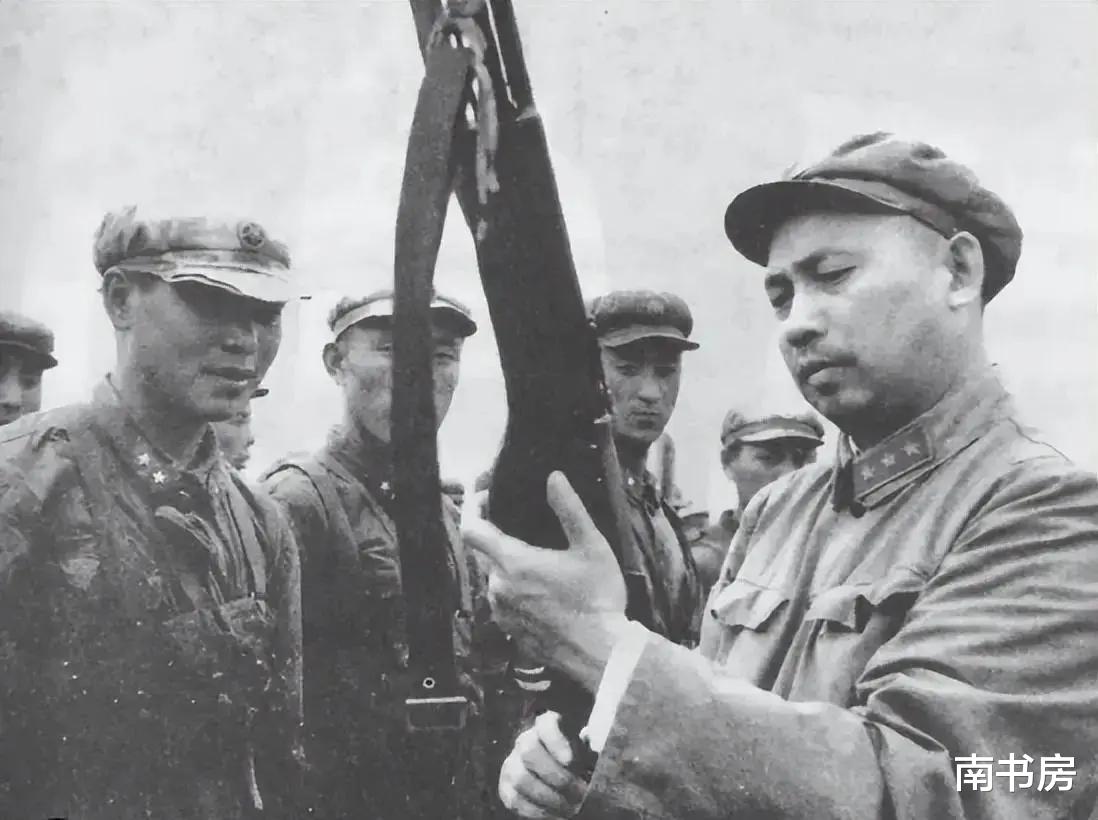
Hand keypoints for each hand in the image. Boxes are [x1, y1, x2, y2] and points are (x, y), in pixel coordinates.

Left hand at [463, 472, 628, 690]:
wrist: (602, 655)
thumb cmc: (597, 598)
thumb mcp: (591, 547)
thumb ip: (569, 509)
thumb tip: (554, 478)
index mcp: (513, 563)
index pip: (472, 529)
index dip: (473, 507)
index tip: (484, 495)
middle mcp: (499, 588)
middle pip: (485, 553)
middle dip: (498, 537)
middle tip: (523, 527)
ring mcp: (502, 613)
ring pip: (496, 579)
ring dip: (510, 566)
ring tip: (540, 562)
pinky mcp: (511, 632)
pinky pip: (505, 603)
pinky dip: (517, 591)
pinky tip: (543, 592)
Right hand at [499, 711, 587, 818]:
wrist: (554, 774)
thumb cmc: (576, 762)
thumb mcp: (585, 753)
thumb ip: (588, 755)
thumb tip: (595, 759)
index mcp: (546, 726)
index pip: (546, 724)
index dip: (556, 741)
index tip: (571, 761)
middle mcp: (524, 740)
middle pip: (530, 751)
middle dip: (557, 776)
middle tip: (580, 793)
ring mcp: (511, 764)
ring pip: (521, 778)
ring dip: (549, 797)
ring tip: (571, 808)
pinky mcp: (505, 788)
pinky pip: (515, 800)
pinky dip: (538, 811)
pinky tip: (557, 815)